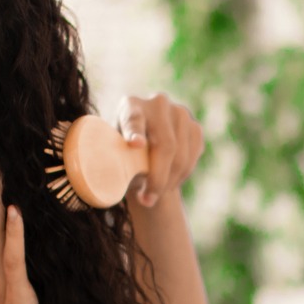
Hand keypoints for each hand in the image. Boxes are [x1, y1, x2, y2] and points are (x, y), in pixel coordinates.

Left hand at [116, 93, 203, 207]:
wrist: (143, 148)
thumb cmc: (121, 153)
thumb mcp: (114, 154)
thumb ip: (115, 159)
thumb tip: (108, 181)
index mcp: (130, 105)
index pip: (133, 119)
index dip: (135, 132)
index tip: (135, 144)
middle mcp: (157, 103)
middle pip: (165, 145)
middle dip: (158, 178)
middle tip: (147, 200)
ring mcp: (180, 113)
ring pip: (181, 155)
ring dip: (169, 181)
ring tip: (153, 196)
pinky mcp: (194, 126)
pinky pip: (193, 157)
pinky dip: (181, 176)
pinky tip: (168, 184)